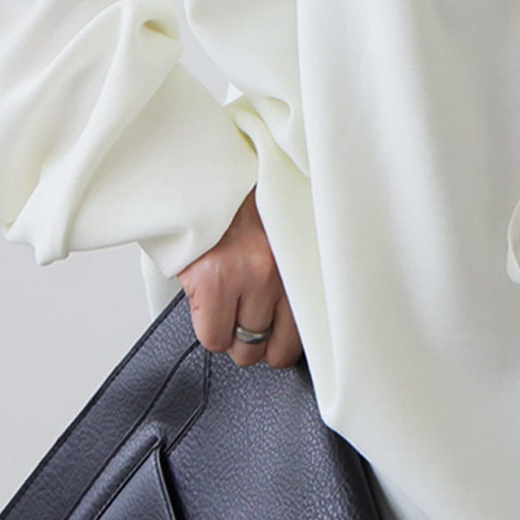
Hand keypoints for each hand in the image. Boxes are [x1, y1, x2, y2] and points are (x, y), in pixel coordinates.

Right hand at [176, 186, 303, 369]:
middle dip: (263, 341)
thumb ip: (290, 271)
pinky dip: (210, 329)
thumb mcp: (281, 232)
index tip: (282, 335)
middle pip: (280, 347)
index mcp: (303, 258)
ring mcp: (248, 277)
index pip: (314, 327)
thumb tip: (292, 316)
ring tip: (227, 310)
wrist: (205, 171)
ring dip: (235, 335)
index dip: (291, 337)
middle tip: (250, 322)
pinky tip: (207, 305)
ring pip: (246, 347)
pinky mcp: (213, 282)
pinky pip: (215, 337)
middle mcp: (282, 270)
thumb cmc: (243, 199)